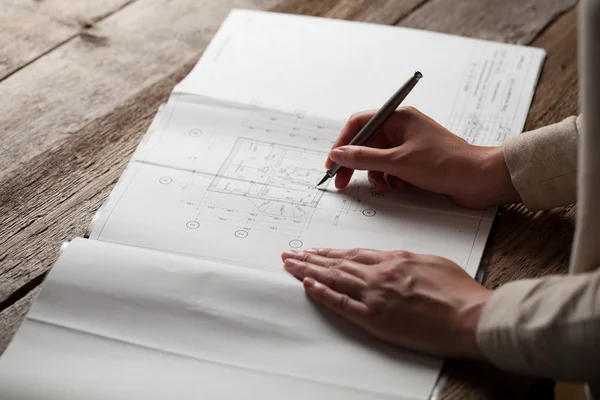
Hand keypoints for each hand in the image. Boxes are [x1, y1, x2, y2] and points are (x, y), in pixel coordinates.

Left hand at [281, 247, 491, 359]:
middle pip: (338, 263)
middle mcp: (380, 274)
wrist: (471, 316)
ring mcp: (375, 295)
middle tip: (291, 254)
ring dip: (309, 271)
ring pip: (334, 279)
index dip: (332, 252)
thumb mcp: (433, 263)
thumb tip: (396, 261)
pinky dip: (322, 294)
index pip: (354, 253)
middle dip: (311, 258)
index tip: (316, 250)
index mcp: (394, 259)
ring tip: (290, 265)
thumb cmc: (460, 292)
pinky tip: (307, 286)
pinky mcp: (375, 318)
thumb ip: (409, 260)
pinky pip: (341, 304)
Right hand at [327, 107, 519, 208]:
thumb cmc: (445, 164)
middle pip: (366, 142)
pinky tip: (399, 186)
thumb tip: (338, 153)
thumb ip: (364, 158)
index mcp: (398, 117)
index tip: (331, 163)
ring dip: (375, 174)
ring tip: (381, 187)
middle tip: (341, 182)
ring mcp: (409, 143)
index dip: (342, 143)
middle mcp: (402, 127)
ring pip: (378, 158)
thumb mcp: (398, 162)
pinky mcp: (416, 159)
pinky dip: (390, 178)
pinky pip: (392, 167)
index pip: (359, 123)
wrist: (479, 179)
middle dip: (354, 163)